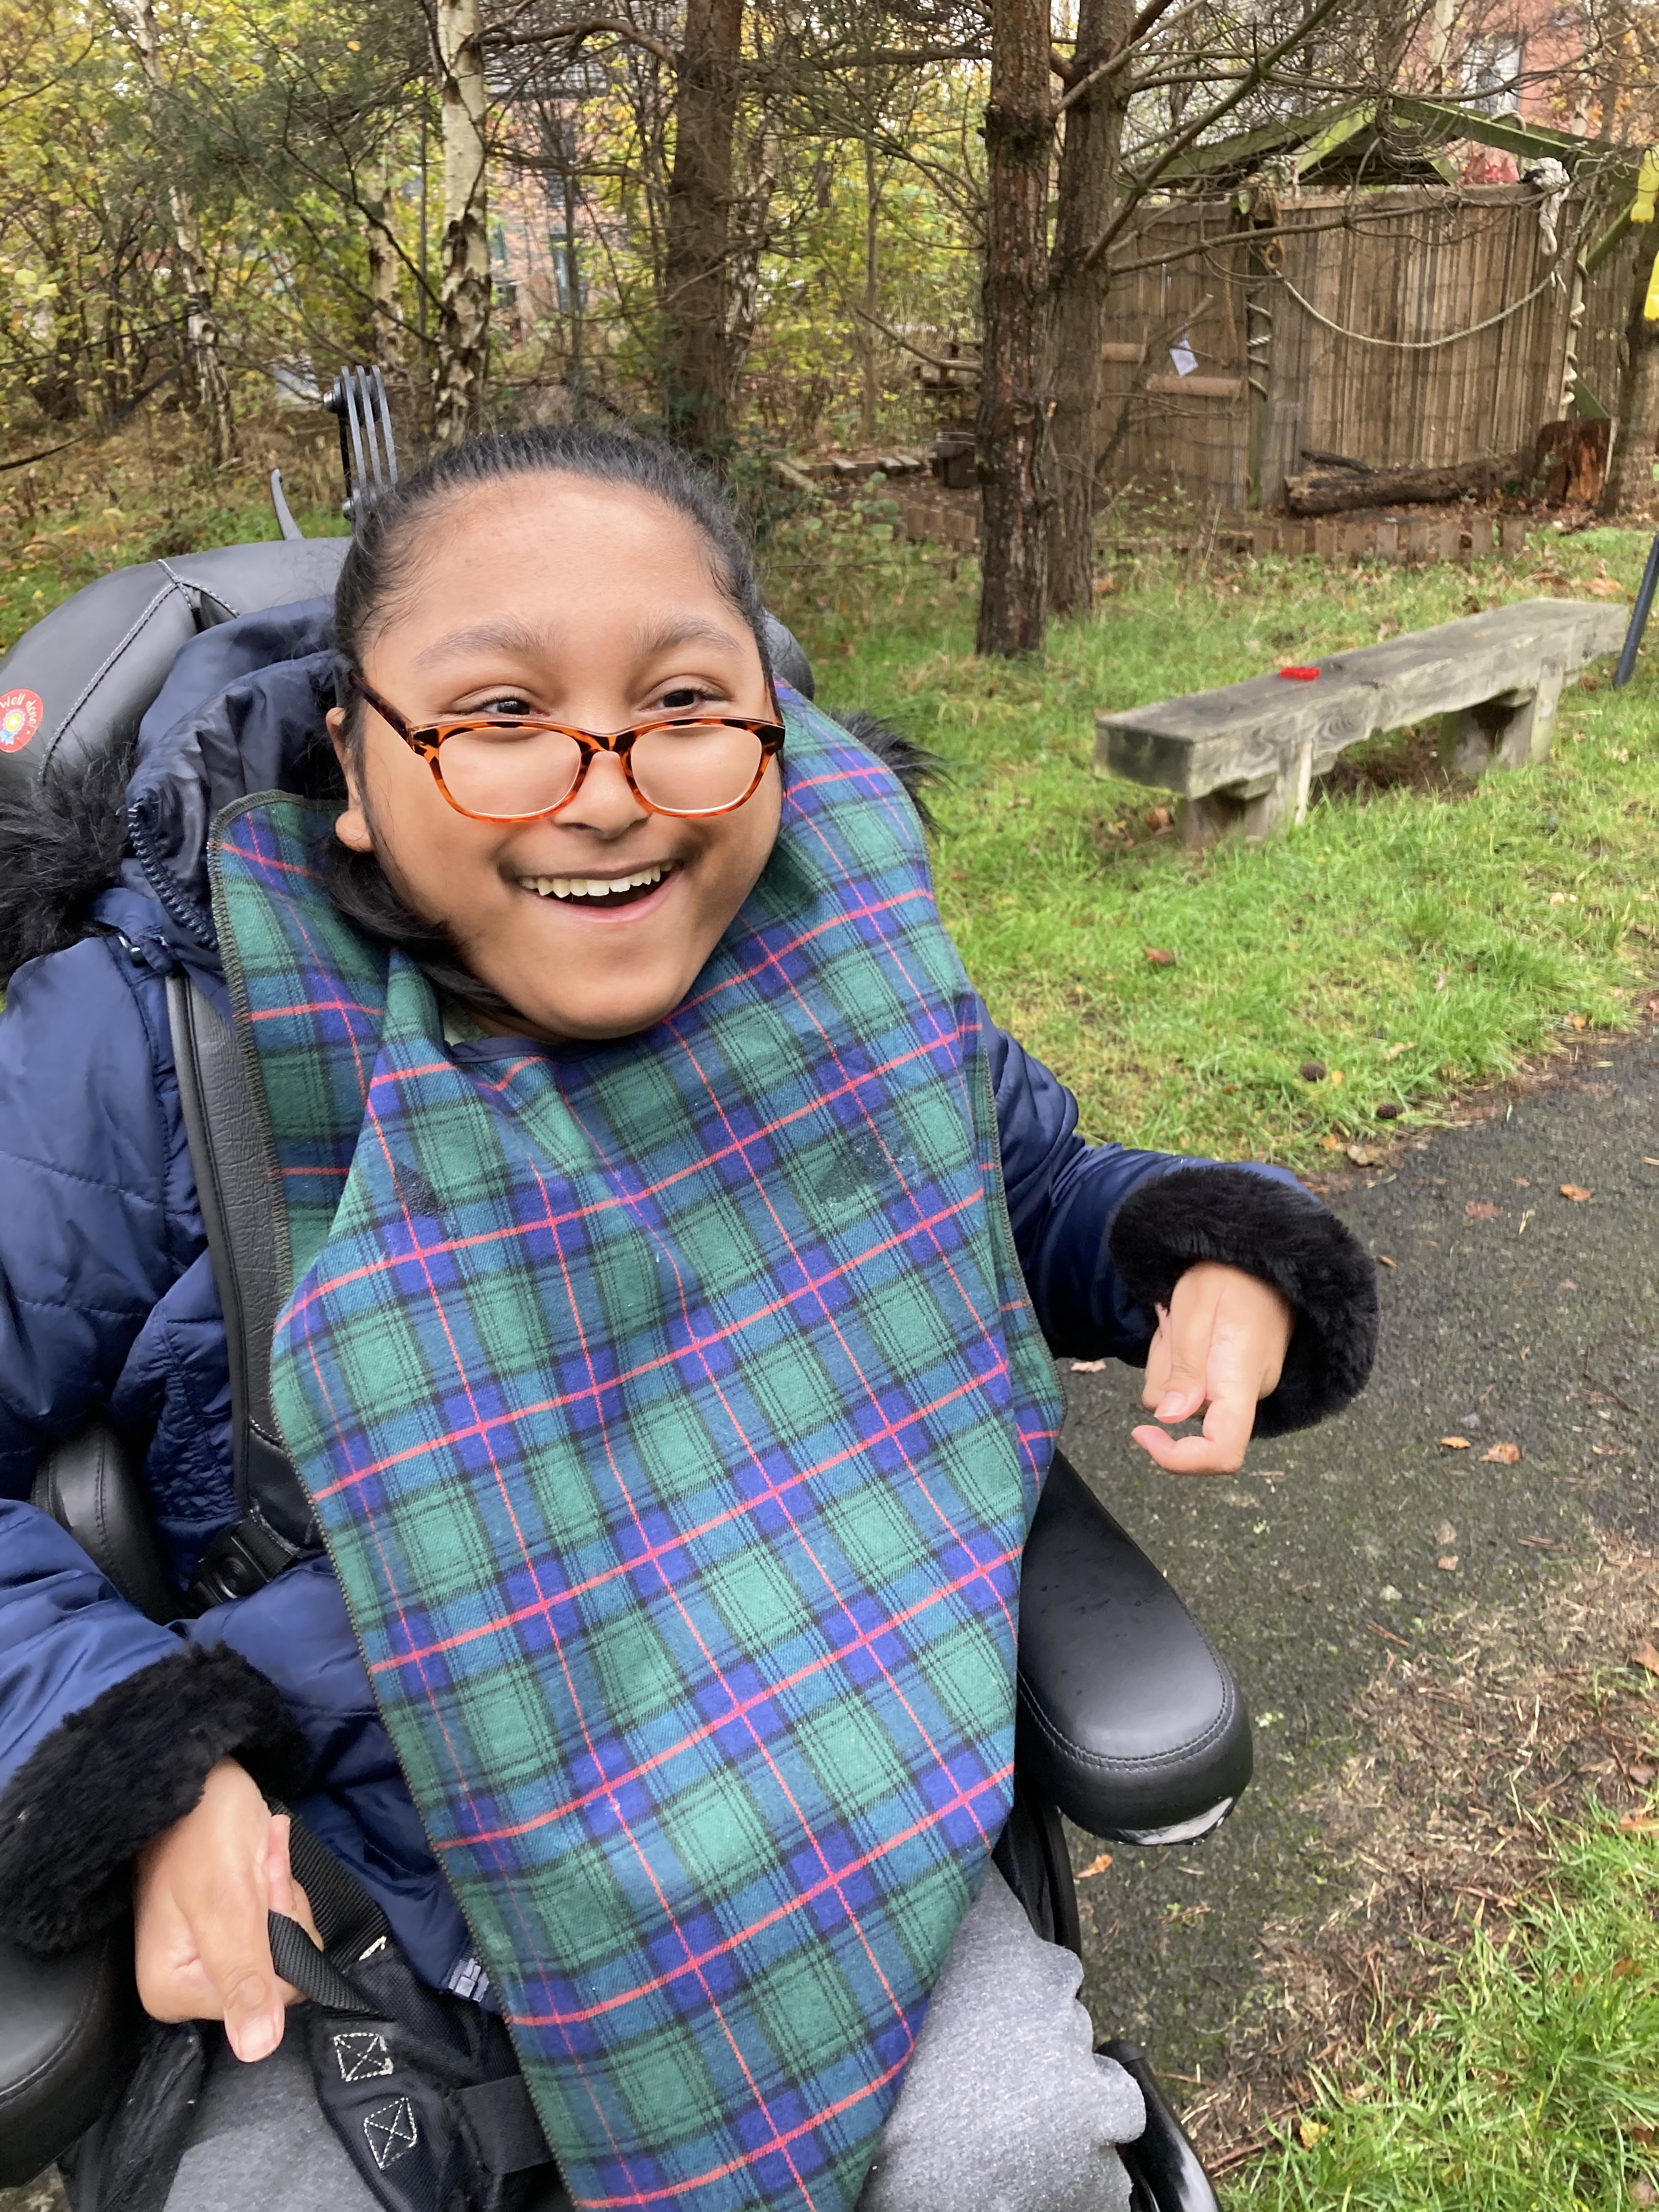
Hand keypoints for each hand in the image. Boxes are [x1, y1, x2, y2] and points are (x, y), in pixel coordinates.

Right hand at [134, 1757, 317, 2060]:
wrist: (194, 1771)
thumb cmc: (203, 1827)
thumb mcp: (227, 1902)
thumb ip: (244, 1975)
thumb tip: (258, 2051)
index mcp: (172, 1993)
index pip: (269, 1998)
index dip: (277, 1937)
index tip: (256, 1889)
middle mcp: (187, 1985)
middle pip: (279, 1969)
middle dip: (279, 1908)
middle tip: (258, 1864)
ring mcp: (208, 1955)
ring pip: (284, 1939)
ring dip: (280, 1887)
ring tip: (259, 1850)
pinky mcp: (227, 1926)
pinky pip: (278, 1917)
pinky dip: (277, 1878)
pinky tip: (263, 1849)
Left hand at [1131, 1262, 1292, 1474]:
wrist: (1265, 1256)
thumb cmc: (1230, 1275)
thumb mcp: (1195, 1309)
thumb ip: (1185, 1367)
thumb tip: (1170, 1419)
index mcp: (1243, 1379)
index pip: (1223, 1452)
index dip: (1179, 1459)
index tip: (1142, 1434)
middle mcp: (1250, 1393)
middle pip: (1187, 1415)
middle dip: (1164, 1377)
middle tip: (1170, 1328)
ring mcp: (1244, 1387)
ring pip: (1183, 1398)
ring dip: (1168, 1363)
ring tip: (1182, 1322)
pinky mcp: (1235, 1380)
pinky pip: (1192, 1384)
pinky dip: (1178, 1360)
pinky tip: (1187, 1329)